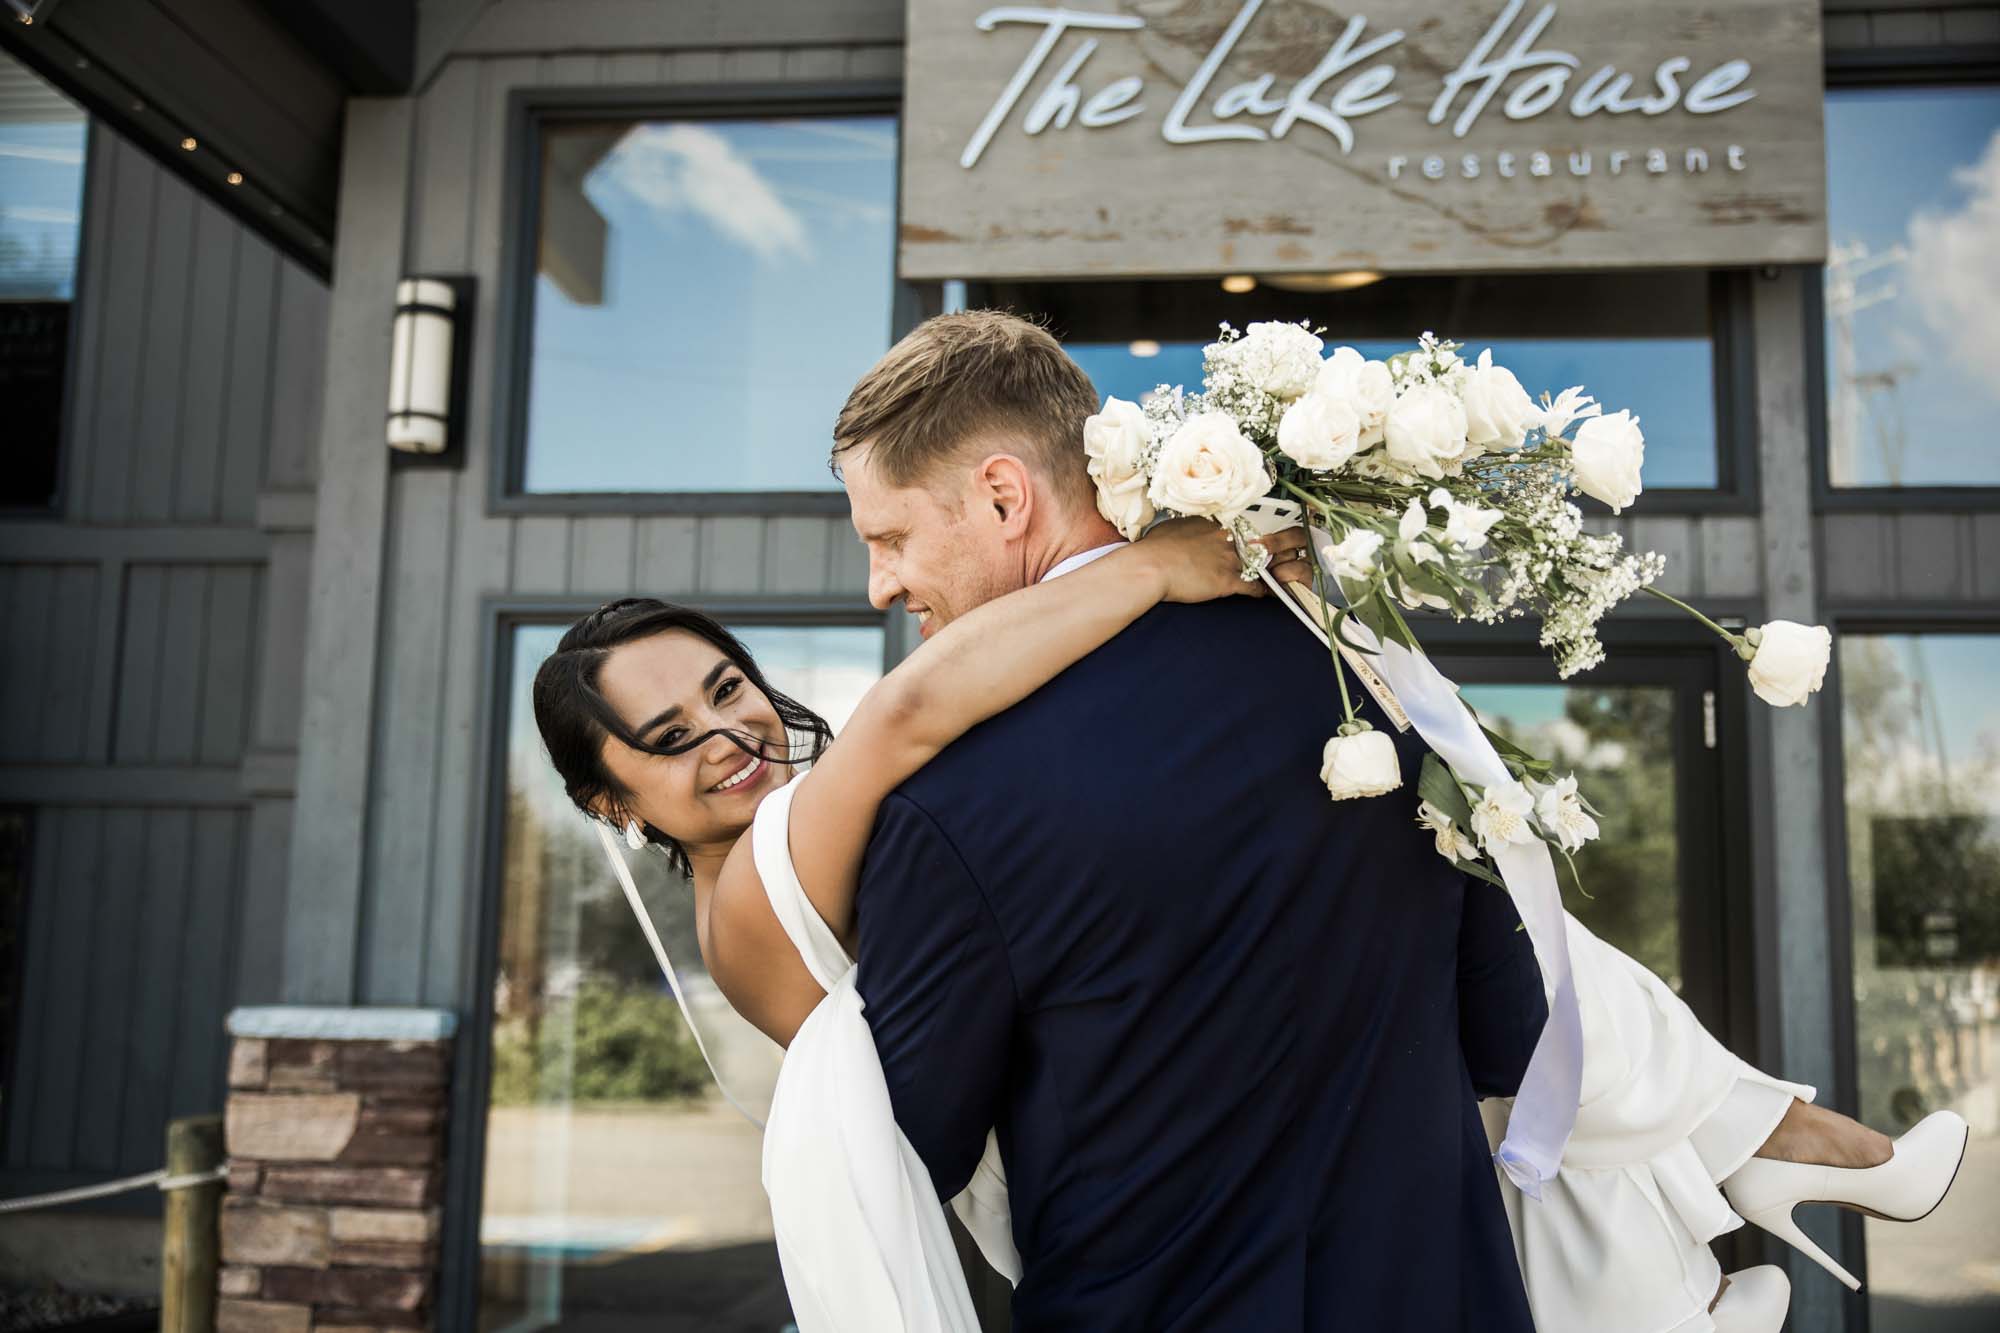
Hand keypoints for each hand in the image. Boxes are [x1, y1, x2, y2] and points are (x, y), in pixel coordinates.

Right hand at [1141, 517, 1311, 603]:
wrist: (1150, 567)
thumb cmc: (1154, 549)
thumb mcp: (1171, 529)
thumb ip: (1186, 529)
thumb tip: (1183, 531)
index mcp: (1213, 525)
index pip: (1239, 530)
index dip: (1247, 539)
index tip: (1251, 543)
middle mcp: (1226, 539)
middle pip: (1257, 543)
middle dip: (1273, 548)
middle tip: (1284, 552)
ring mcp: (1228, 559)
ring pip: (1261, 564)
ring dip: (1273, 570)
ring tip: (1284, 575)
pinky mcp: (1227, 581)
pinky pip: (1253, 586)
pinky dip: (1263, 591)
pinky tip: (1268, 595)